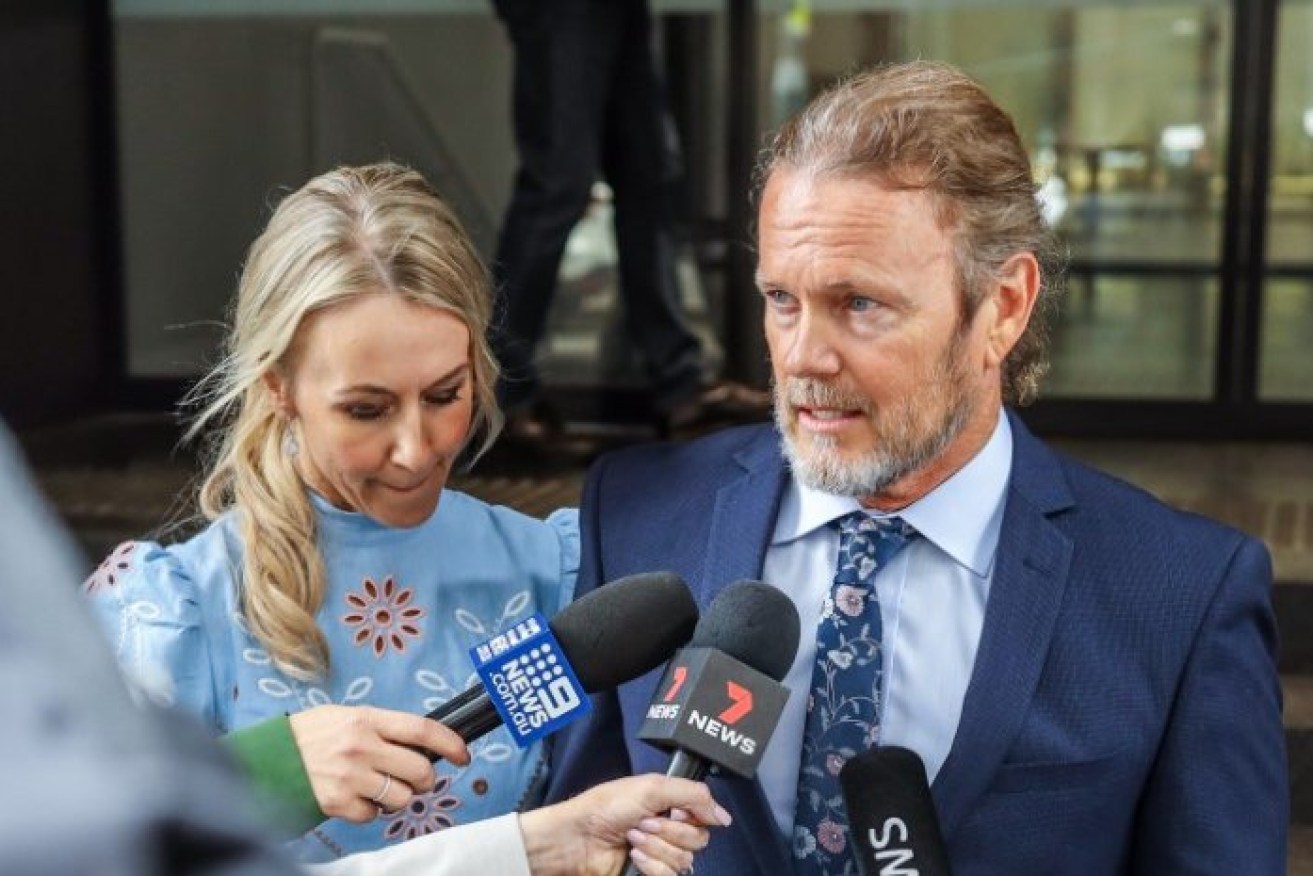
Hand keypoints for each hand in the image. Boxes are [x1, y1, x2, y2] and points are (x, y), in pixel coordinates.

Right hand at [288, 704, 469, 822]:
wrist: (268, 758)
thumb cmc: (311, 735)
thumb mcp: (346, 716)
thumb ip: (382, 726)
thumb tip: (423, 743)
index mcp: (366, 718)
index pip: (422, 729)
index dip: (450, 743)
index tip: (463, 754)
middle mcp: (361, 746)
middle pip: (420, 769)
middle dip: (426, 778)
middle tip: (418, 779)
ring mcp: (349, 777)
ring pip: (402, 797)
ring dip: (400, 797)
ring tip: (381, 788)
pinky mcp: (337, 803)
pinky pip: (374, 815)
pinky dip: (371, 811)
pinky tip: (356, 797)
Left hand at [518, 774, 731, 875]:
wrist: (578, 838)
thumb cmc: (606, 807)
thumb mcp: (653, 787)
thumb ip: (695, 796)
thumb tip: (724, 816)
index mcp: (670, 804)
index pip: (704, 816)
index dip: (692, 814)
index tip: (674, 809)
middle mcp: (668, 829)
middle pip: (698, 839)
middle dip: (669, 830)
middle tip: (643, 822)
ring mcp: (659, 854)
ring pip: (684, 860)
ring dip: (656, 847)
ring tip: (632, 838)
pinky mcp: (650, 874)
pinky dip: (651, 865)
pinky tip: (632, 856)